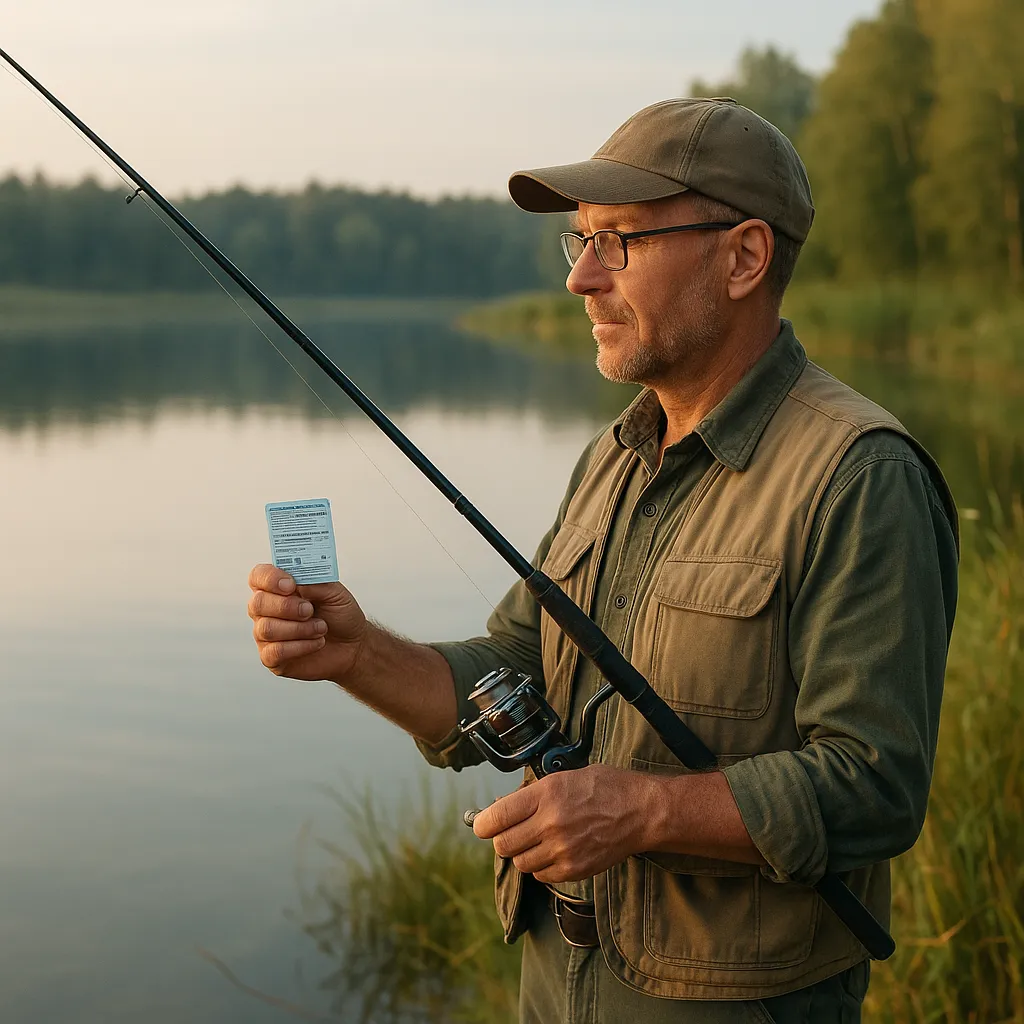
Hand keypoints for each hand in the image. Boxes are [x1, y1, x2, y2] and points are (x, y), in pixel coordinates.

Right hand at [247, 563, 367, 682]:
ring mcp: (266, 635)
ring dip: (299, 628)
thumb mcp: (335, 592)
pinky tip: (316, 643)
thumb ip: (314, 582)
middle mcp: (267, 610)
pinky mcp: (271, 658)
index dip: (270, 579)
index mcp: (278, 588)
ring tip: (321, 628)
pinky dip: (301, 646)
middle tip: (309, 610)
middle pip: (257, 603)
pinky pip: (275, 651)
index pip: (258, 576)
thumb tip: (296, 579)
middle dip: (286, 607)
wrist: (353, 646)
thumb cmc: (340, 616)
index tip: (291, 585)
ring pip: (266, 629)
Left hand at [472, 764, 656, 883]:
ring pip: (520, 862)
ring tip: (537, 840)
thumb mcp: (565, 776)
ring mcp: (562, 849)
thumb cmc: (607, 788)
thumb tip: (505, 808)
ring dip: (523, 853)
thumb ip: (534, 793)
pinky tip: (552, 852)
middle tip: (511, 832)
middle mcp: (550, 823)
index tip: (482, 825)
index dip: (483, 823)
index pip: (496, 817)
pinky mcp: (574, 869)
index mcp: (546, 794)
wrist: (641, 811)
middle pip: (503, 844)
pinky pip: (540, 875)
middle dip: (502, 839)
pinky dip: (541, 867)